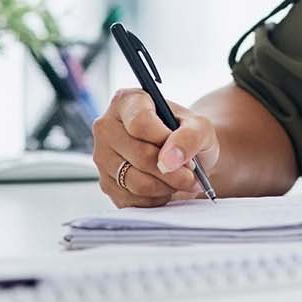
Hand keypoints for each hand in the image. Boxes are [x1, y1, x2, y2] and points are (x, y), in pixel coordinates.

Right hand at [91, 88, 219, 206]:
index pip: (140, 122)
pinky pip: (132, 200)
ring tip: (181, 180)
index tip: (183, 150)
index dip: (165, 140)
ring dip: (166, 187)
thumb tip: (169, 160)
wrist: (181, 152)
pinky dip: (155, 199)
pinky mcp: (106, 184)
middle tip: (191, 175)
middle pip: (139, 155)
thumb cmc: (186, 133)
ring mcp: (102, 157)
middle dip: (172, 171)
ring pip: (136, 182)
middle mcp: (107, 127)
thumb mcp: (199, 126)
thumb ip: (189, 137)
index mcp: (127, 101)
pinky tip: (165, 188)